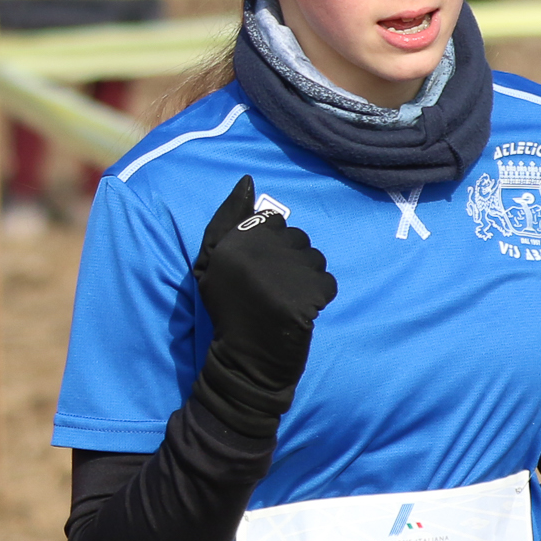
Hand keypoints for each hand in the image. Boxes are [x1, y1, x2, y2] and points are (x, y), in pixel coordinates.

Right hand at [193, 174, 337, 391]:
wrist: (244, 359)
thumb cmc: (229, 308)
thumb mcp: (212, 262)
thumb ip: (227, 220)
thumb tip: (248, 181)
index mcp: (233, 241)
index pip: (273, 221)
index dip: (270, 245)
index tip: (259, 270)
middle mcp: (258, 252)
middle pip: (297, 238)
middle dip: (290, 260)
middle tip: (272, 288)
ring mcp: (285, 275)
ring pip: (315, 259)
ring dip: (306, 278)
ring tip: (286, 299)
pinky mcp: (308, 296)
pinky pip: (327, 283)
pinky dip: (318, 297)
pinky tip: (300, 311)